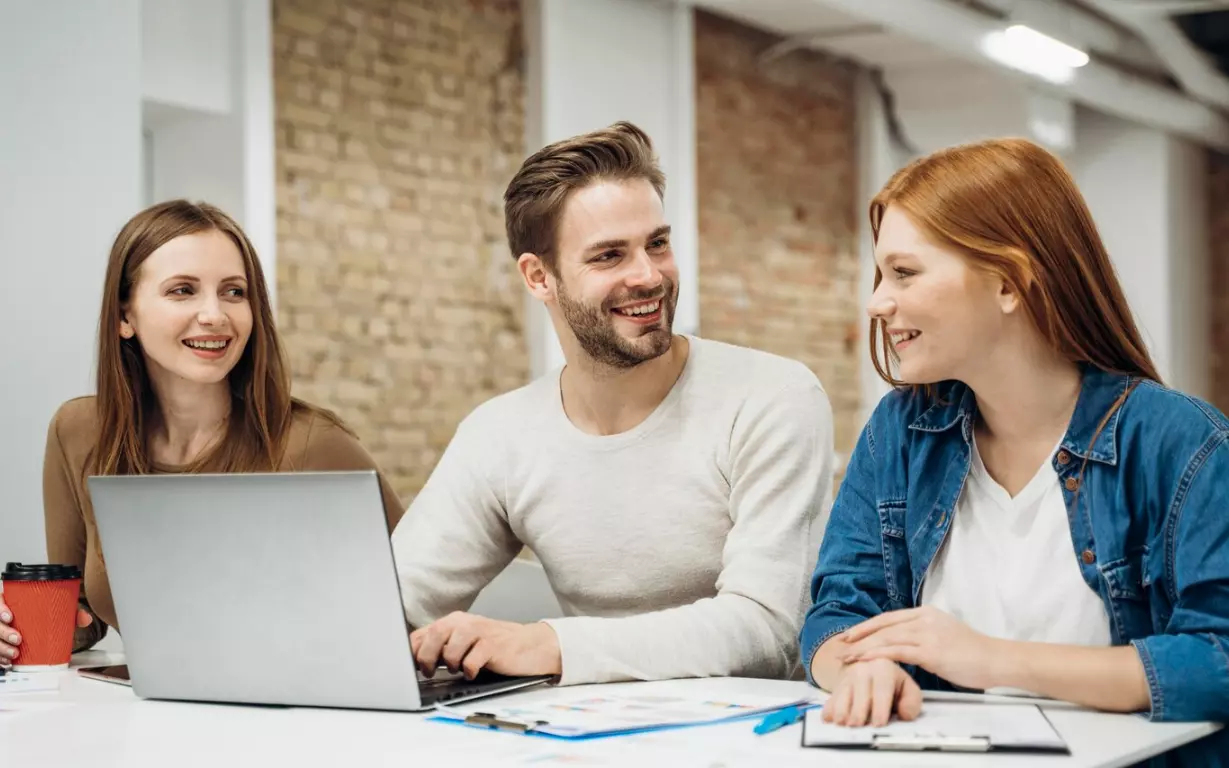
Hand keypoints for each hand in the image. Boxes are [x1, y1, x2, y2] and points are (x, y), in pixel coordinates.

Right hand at [0, 600, 92, 666]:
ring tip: (15, 653)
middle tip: (18, 639)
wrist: (41, 625)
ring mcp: (1, 630)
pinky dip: (0, 658)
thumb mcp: (56, 611)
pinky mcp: (2, 643)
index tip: (10, 617)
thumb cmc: (43, 615)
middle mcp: (3, 616)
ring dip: (1, 648)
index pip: (0, 601)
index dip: (1, 610)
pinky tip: (8, 661)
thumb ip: (71, 613)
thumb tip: (85, 619)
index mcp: (13, 602)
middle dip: (3, 632)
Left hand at [410, 612, 561, 679]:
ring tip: (458, 669)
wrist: (530, 646)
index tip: (411, 667)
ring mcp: (479, 632)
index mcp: (453, 622)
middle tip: (429, 672)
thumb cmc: (494, 647)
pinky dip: (469, 671)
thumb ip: (441, 647)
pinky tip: (475, 671)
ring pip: (450, 650)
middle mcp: (464, 623)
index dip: (412, 652)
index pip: (421, 634)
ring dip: (450, 664)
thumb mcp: (464, 643)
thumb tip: (413, 660)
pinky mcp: (493, 645)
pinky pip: (470, 663)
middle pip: (433, 636)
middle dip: (425, 658)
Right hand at [822, 658, 922, 726]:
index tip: (878, 724)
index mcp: (883, 668)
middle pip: (859, 696)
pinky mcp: (835, 687)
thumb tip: (904, 715)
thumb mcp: (907, 686)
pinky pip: (830, 701)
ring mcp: (846, 678)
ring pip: (841, 698)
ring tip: (846, 724)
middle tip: (860, 727)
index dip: (880, 709)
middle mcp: (862, 670)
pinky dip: (830, 712)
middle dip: (859, 714)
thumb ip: (912, 701)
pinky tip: (832, 720)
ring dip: (842, 714)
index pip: (881, 690)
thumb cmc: (890, 681)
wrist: (866, 665)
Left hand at [839, 607, 1004, 690]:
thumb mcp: (944, 635)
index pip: (888, 618)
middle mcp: (924, 619)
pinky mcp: (931, 651)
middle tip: (839, 646)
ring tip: (846, 657)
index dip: (867, 626)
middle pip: (883, 626)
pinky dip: (877, 655)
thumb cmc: (972, 653)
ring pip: (886, 638)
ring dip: (863, 648)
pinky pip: (897, 651)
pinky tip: (864, 661)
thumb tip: (905, 643)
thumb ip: (923, 635)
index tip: (850, 635)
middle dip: (859, 636)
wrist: (995, 660)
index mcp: (926, 613)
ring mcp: (927, 634)